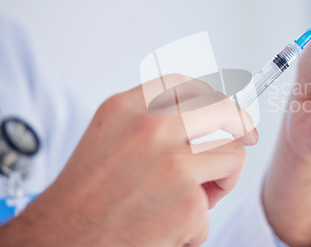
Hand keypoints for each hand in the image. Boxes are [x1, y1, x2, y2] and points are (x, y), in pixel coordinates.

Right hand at [0, 74, 256, 246]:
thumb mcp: (111, 137)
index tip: (228, 111)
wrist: (58, 241)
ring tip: (192, 202)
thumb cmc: (86, 196)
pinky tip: (167, 230)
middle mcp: (151, 126)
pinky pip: (212, 205)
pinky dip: (196, 223)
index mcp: (128, 107)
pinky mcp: (188, 200)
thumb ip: (153, 121)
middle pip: (223, 109)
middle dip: (240, 126)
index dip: (213, 96)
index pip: (186, 84)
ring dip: (220, 180)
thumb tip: (208, 116)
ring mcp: (172, 162)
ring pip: (233, 155)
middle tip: (247, 139)